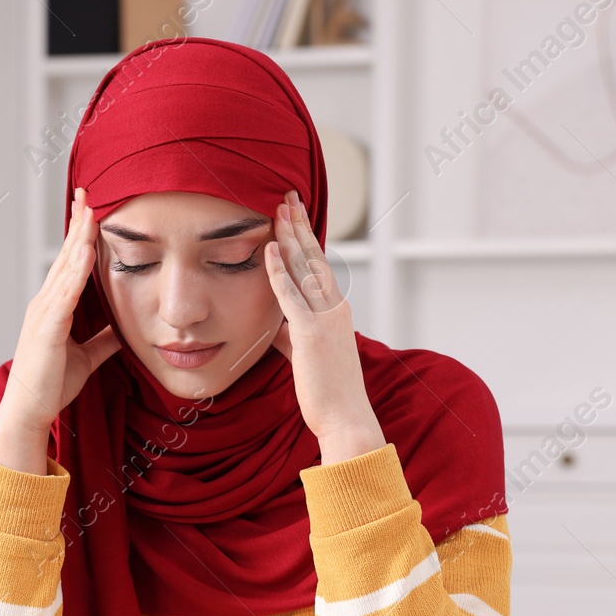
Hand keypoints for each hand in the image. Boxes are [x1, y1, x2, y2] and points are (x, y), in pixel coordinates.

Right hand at [0, 187, 122, 473]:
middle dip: (78, 224)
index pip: (70, 264)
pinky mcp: (47, 328)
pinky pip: (65, 293)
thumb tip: (124, 328)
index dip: (81, 236)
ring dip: (78, 238)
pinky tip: (85, 251)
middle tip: (87, 194)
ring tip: (89, 211)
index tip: (91, 210)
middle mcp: (46, 303)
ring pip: (65, 267)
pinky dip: (76, 271)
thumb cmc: (51, 384)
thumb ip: (104, 340)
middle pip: (65, 256)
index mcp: (55, 307)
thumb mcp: (88, 357)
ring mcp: (44, 313)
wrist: (30, 409)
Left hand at [264, 189, 385, 463]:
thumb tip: (275, 328)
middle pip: (314, 257)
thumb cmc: (328, 393)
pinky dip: (279, 270)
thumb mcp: (306, 358)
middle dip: (299, 225)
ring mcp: (325, 318)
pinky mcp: (311, 333)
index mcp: (337, 311)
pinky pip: (291, 295)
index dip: (305, 238)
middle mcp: (335, 308)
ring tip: (278, 208)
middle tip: (288, 196)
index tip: (294, 215)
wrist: (346, 419)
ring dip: (290, 236)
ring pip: (305, 268)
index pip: (319, 266)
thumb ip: (291, 337)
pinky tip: (269, 248)